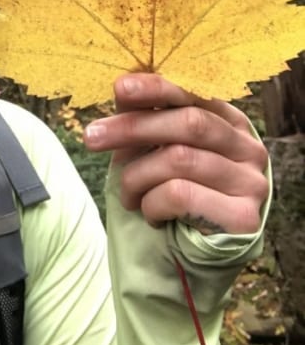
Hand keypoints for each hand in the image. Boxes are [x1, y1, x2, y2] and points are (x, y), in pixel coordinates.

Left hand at [83, 73, 269, 234]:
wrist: (185, 258)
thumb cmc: (167, 194)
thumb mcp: (152, 150)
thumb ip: (144, 118)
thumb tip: (123, 86)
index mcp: (228, 122)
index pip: (193, 94)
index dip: (157, 88)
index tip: (120, 88)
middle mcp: (248, 148)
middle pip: (189, 123)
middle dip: (133, 128)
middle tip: (91, 137)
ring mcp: (251, 183)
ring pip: (179, 159)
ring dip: (137, 177)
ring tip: (127, 195)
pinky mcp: (244, 217)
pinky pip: (181, 194)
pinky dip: (152, 203)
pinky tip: (152, 215)